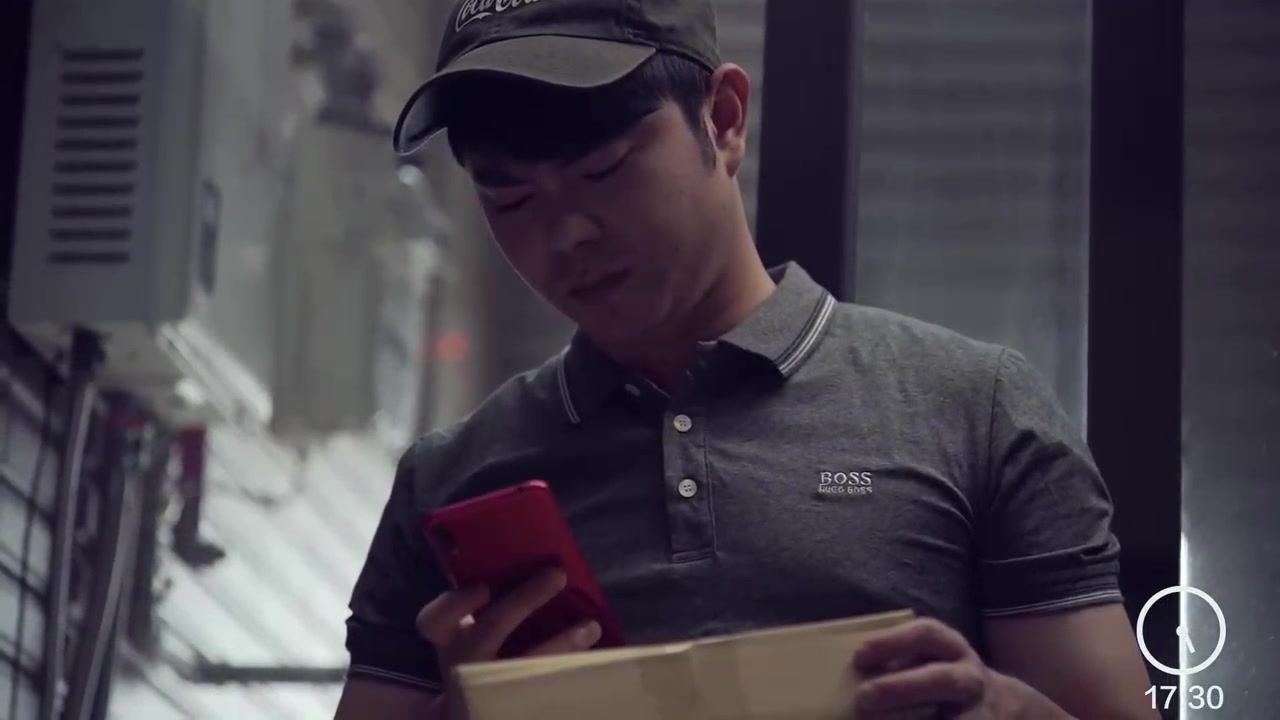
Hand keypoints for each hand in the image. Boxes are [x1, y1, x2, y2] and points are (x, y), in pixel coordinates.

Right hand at [415, 568, 602, 715]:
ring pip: (523, 665)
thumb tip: (538, 563)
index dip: (455, 603)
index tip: (484, 587)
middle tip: (558, 574)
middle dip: (524, 600)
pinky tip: (595, 655)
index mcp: (450, 640)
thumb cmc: (481, 655)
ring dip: (562, 642)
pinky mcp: (511, 703)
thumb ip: (487, 606)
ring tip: (591, 626)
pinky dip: (571, 667)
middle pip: (488, 631)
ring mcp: (488, 686)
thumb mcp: (471, 633)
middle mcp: (465, 662)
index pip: (433, 620)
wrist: (472, 711)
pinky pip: (544, 686)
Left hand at [852, 618, 1069, 719]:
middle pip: (939, 679)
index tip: (859, 656)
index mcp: (951, 647)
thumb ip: (897, 661)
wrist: (1000, 708)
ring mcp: (979, 710)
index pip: (926, 635)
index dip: (892, 642)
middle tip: (862, 698)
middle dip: (900, 688)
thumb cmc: (939, 677)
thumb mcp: (927, 659)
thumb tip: (849, 673)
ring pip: (950, 718)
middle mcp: (968, 676)